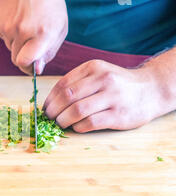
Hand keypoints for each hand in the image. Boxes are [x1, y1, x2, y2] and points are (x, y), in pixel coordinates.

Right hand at [0, 0, 67, 74]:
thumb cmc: (48, 3)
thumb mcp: (59, 27)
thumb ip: (49, 51)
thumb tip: (37, 70)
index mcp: (42, 33)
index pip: (25, 62)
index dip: (28, 68)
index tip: (32, 67)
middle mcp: (22, 31)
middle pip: (16, 60)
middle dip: (24, 57)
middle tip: (32, 45)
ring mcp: (7, 27)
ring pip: (10, 48)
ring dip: (18, 43)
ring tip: (27, 25)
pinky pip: (4, 37)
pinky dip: (11, 33)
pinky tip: (18, 19)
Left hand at [43, 60, 169, 132]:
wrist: (151, 90)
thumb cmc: (118, 84)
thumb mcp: (99, 74)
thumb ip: (78, 83)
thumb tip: (51, 102)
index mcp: (93, 68)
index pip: (62, 84)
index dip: (49, 99)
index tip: (45, 108)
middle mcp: (103, 80)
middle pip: (67, 97)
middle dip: (53, 111)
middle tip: (49, 118)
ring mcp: (112, 97)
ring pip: (77, 110)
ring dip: (63, 120)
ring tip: (60, 124)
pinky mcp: (118, 115)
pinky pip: (90, 123)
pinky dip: (78, 127)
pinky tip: (77, 127)